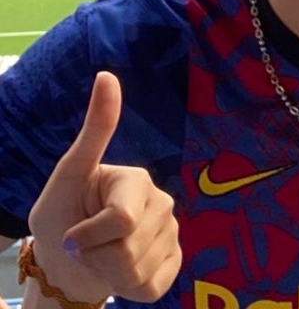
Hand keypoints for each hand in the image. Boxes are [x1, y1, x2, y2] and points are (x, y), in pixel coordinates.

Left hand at [28, 72, 180, 304]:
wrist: (65, 265)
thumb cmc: (62, 215)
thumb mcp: (67, 175)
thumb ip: (94, 130)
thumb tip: (106, 73)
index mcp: (137, 180)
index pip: (122, 221)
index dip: (89, 237)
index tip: (70, 235)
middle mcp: (162, 202)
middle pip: (130, 248)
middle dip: (97, 257)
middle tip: (86, 247)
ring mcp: (172, 233)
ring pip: (139, 271)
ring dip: (108, 275)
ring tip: (100, 259)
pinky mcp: (175, 262)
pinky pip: (153, 286)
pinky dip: (128, 289)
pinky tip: (120, 272)